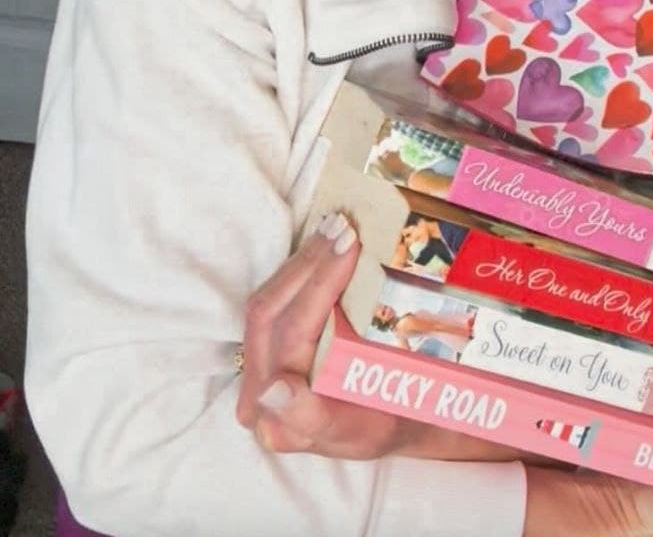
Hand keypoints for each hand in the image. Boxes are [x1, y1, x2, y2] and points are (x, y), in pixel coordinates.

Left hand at [235, 212, 535, 461]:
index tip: (348, 246)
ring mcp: (260, 367)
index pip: (292, 335)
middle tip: (349, 226)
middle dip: (312, 262)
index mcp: (278, 417)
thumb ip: (311, 418)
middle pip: (273, 311)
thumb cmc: (382, 425)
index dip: (317, 287)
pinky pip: (275, 297)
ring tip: (339, 225)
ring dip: (305, 258)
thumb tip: (273, 389)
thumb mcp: (361, 431)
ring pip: (270, 298)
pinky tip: (324, 243)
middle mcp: (258, 393)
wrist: (390, 421)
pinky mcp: (268, 347)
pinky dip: (301, 268)